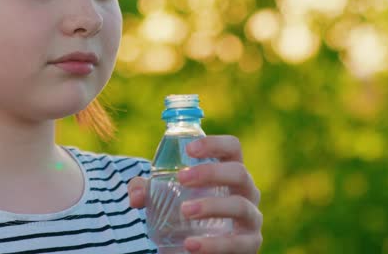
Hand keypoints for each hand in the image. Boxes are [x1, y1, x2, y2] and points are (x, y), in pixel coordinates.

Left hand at [128, 135, 262, 252]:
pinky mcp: (250, 245)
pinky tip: (191, 245)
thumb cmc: (186, 210)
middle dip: (210, 173)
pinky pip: (238, 243)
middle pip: (239, 172)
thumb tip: (136, 195)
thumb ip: (147, 191)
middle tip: (182, 179)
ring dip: (211, 206)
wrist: (197, 247)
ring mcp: (251, 218)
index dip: (214, 144)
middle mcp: (246, 191)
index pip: (232, 148)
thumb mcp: (166, 197)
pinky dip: (214, 244)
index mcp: (230, 171)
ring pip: (240, 206)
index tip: (189, 149)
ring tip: (184, 211)